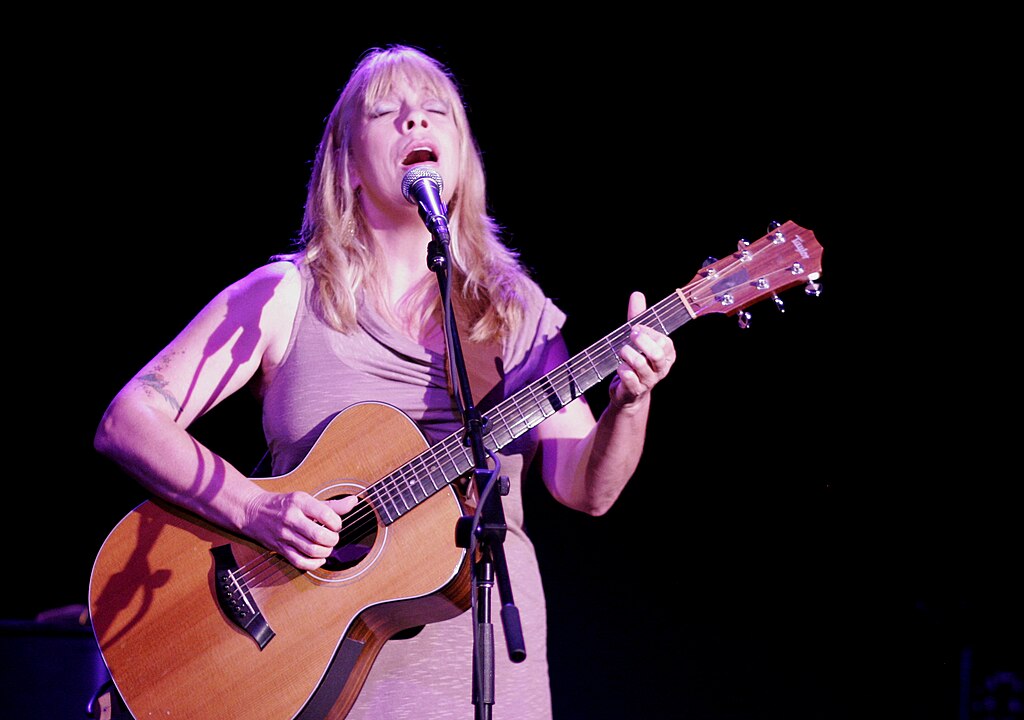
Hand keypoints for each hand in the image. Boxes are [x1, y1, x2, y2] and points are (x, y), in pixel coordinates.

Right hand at [245, 491, 357, 570]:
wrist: (253, 512)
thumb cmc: (285, 504)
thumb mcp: (306, 499)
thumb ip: (331, 504)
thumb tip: (353, 502)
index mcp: (300, 502)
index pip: (326, 514)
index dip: (337, 523)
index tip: (336, 524)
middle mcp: (291, 518)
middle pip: (319, 536)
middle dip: (332, 540)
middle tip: (333, 537)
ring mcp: (284, 535)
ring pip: (311, 551)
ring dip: (325, 552)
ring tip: (327, 547)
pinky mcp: (280, 549)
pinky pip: (300, 562)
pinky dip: (314, 564)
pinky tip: (319, 558)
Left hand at [608, 291, 676, 408]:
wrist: (628, 394)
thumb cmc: (635, 361)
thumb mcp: (638, 339)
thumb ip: (637, 317)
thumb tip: (637, 294)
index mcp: (667, 355)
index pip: (665, 341)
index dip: (649, 333)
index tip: (636, 327)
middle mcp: (661, 369)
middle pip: (657, 354)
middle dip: (641, 341)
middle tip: (630, 336)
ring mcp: (649, 381)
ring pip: (640, 365)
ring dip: (627, 354)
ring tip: (622, 352)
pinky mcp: (635, 391)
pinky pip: (630, 379)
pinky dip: (622, 370)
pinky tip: (619, 367)